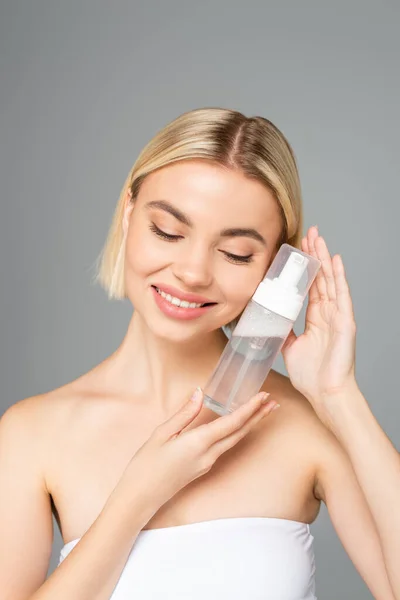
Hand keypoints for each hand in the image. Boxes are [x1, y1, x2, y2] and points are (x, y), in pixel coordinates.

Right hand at [120, 388, 278, 506]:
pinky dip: (236, 433)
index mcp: (198, 443)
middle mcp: (208, 455)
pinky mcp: (202, 468)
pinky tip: (237, 425)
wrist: (139, 498)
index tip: (263, 396)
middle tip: (274, 402)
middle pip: (240, 433)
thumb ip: (183, 413)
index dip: (250, 408)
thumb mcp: (161, 434)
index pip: (232, 423)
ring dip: (250, 425)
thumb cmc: (145, 465)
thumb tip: (199, 393)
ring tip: (263, 412)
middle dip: (258, 416)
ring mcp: (207, 463)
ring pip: (235, 440)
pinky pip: (224, 446)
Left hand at [281, 226, 357, 408]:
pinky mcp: (345, 322)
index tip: (298, 250)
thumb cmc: (311, 376)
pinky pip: (342, 295)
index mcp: (316, 319)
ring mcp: (338, 316)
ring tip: (318, 238)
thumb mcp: (289, 348)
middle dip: (314, 255)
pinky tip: (335, 260)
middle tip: (307, 233)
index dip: (304, 268)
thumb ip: (282, 332)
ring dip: (323, 258)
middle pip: (320, 278)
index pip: (310, 286)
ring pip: (330, 280)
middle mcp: (328, 314)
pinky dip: (339, 277)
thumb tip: (268, 320)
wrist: (324, 394)